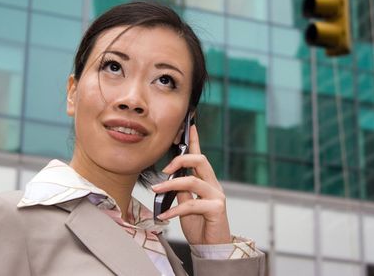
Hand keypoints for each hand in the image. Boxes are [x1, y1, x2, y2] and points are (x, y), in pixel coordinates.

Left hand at [151, 124, 230, 244]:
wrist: (212, 247)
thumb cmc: (200, 225)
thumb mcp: (186, 206)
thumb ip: (181, 192)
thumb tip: (169, 180)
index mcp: (206, 181)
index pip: (200, 157)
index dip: (195, 141)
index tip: (190, 126)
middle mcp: (213, 185)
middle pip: (201, 161)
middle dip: (181, 159)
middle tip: (164, 170)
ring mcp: (217, 196)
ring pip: (193, 181)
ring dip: (171, 185)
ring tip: (156, 191)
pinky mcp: (216, 208)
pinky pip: (192, 204)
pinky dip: (174, 209)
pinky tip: (164, 215)